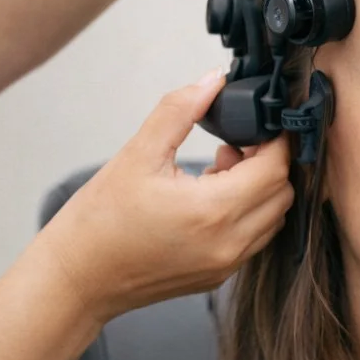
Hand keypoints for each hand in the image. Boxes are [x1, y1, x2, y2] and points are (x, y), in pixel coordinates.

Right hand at [39, 71, 293, 326]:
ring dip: (259, 190)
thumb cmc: (99, 221)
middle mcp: (228, 244)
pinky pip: (253, 239)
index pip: (274, 169)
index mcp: (212, 211)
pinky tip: (210, 198)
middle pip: (281, 195)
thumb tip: (213, 81)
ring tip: (218, 171)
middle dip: (268, 163)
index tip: (258, 125)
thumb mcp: (138, 154)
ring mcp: (225, 264)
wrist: (77, 278)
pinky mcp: (217, 276)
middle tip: (233, 145)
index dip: (274, 141)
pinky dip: (247, 213)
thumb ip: (179, 111)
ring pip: (272, 219)